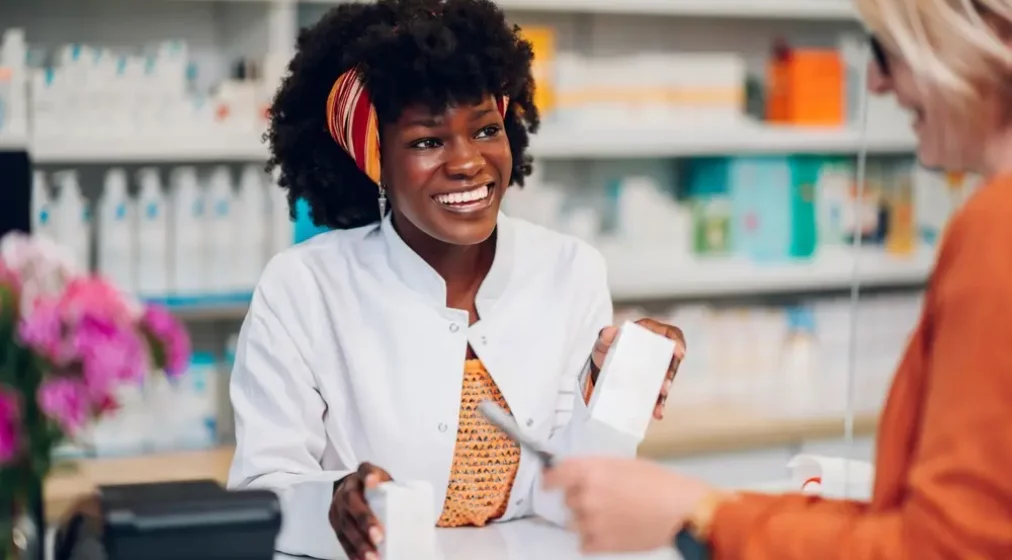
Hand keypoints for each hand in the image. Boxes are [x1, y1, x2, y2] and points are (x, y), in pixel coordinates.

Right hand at [329, 462, 392, 559]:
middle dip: (365, 521)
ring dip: (359, 543)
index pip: (365, 470)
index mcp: (360, 476)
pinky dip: (352, 552)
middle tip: (378, 537)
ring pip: (345, 525)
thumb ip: (396, 489)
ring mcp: (337, 507)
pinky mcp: (335, 523)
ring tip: (373, 556)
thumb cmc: (374, 488)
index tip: (372, 480)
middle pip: (352, 503)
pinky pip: (341, 539)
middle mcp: (345, 490)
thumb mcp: (384, 481)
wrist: (350, 489)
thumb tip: (417, 504)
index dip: (368, 475)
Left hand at [543, 457, 715, 553]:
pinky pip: (584, 543)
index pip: (554, 476)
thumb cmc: (657, 481)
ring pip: (574, 522)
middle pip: (567, 500)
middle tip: (602, 499)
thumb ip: (595, 468)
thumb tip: (577, 474)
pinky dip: (593, 539)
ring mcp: (591, 522)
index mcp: (589, 471)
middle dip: (579, 499)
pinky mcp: (601, 544)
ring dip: (586, 520)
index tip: (549, 484)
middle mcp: (585, 496)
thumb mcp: (623, 464)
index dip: (550, 480)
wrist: (680, 509)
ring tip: (610, 516)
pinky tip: (611, 531)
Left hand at [591, 318, 685, 418]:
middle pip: (672, 359)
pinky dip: (658, 403)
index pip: (670, 334)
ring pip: (667, 378)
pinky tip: (657, 412)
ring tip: (660, 399)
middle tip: (665, 385)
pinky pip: (659, 394)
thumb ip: (604, 336)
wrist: (600, 368)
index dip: (678, 342)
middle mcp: (656, 351)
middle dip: (671, 372)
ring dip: (665, 390)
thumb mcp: (603, 342)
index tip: (679, 352)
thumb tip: (608, 331)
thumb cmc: (607, 348)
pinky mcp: (652, 385)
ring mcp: (656, 369)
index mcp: (649, 334)